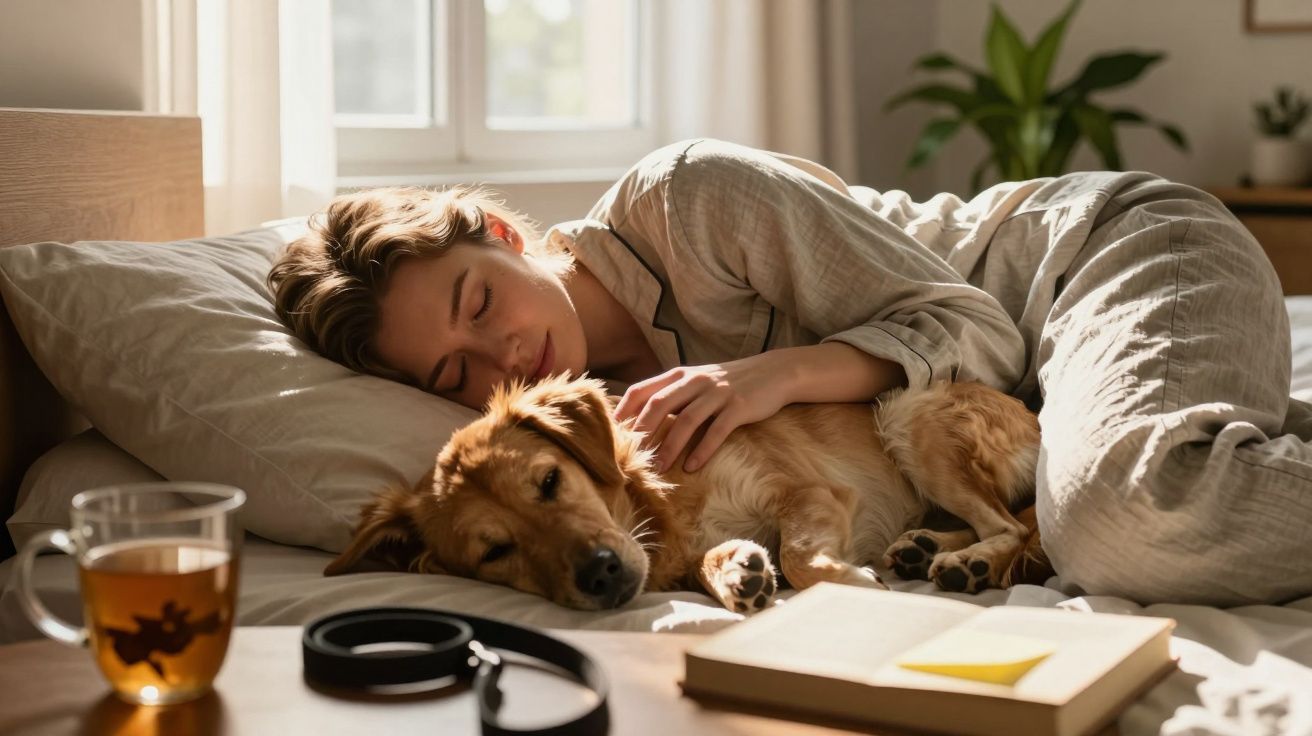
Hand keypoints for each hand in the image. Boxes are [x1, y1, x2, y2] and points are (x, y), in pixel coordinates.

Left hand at [614, 353, 793, 473]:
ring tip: (660, 467)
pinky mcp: (739, 406)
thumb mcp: (698, 381)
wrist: (775, 372)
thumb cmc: (730, 382)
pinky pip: (717, 430)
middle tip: (630, 456)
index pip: (642, 390)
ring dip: (670, 446)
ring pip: (686, 420)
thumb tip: (640, 418)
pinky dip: (703, 450)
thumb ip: (672, 394)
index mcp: (681, 374)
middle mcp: (695, 381)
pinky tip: (693, 467)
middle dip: (641, 431)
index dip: (623, 412)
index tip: (611, 434)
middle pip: (659, 404)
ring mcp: (718, 393)